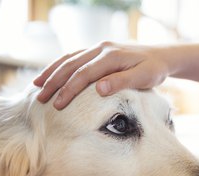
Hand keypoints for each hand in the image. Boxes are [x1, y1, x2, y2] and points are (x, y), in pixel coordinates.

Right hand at [33, 41, 169, 108]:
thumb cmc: (154, 69)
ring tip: (37, 85)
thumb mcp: (144, 77)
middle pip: (71, 65)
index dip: (69, 90)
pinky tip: (52, 74)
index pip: (84, 74)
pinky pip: (75, 56)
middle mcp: (101, 48)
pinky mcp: (98, 51)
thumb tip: (99, 89)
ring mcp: (98, 48)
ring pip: (69, 58)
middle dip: (54, 82)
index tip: (57, 105)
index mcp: (111, 56)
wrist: (161, 56)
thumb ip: (122, 81)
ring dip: (52, 71)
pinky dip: (60, 65)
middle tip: (40, 98)